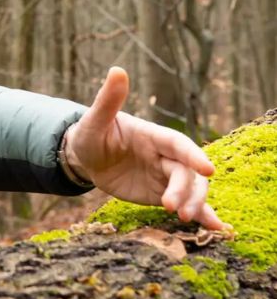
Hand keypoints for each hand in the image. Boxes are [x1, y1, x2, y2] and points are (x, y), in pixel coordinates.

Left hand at [64, 66, 227, 230]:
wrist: (84, 157)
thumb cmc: (90, 134)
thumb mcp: (94, 120)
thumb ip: (107, 100)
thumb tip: (117, 70)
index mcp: (153, 135)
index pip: (178, 144)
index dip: (193, 155)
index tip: (207, 169)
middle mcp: (165, 156)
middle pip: (187, 172)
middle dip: (187, 190)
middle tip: (174, 208)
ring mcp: (165, 176)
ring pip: (192, 189)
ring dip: (195, 203)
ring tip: (185, 219)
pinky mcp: (162, 193)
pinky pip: (187, 204)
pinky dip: (202, 216)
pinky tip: (214, 229)